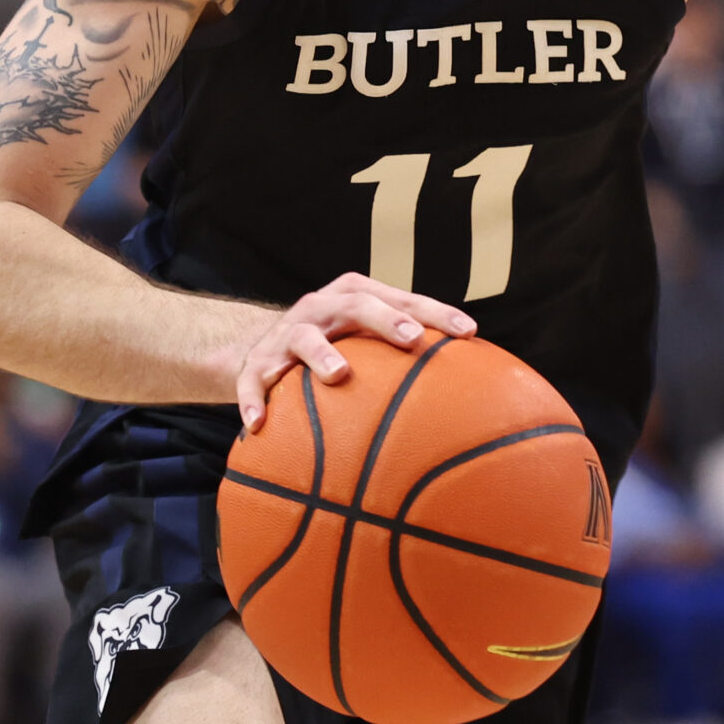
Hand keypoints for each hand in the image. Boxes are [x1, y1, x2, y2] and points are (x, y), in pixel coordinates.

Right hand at [229, 273, 475, 432]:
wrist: (261, 349)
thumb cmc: (335, 349)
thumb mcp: (365, 343)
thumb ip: (407, 360)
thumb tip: (471, 399)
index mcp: (355, 298)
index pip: (404, 299)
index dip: (436, 312)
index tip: (469, 332)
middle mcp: (322, 308)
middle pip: (357, 304)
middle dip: (386, 318)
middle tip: (412, 339)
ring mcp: (287, 334)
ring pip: (303, 337)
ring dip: (321, 353)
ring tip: (339, 374)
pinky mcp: (255, 364)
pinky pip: (253, 382)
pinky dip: (256, 401)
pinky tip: (260, 425)